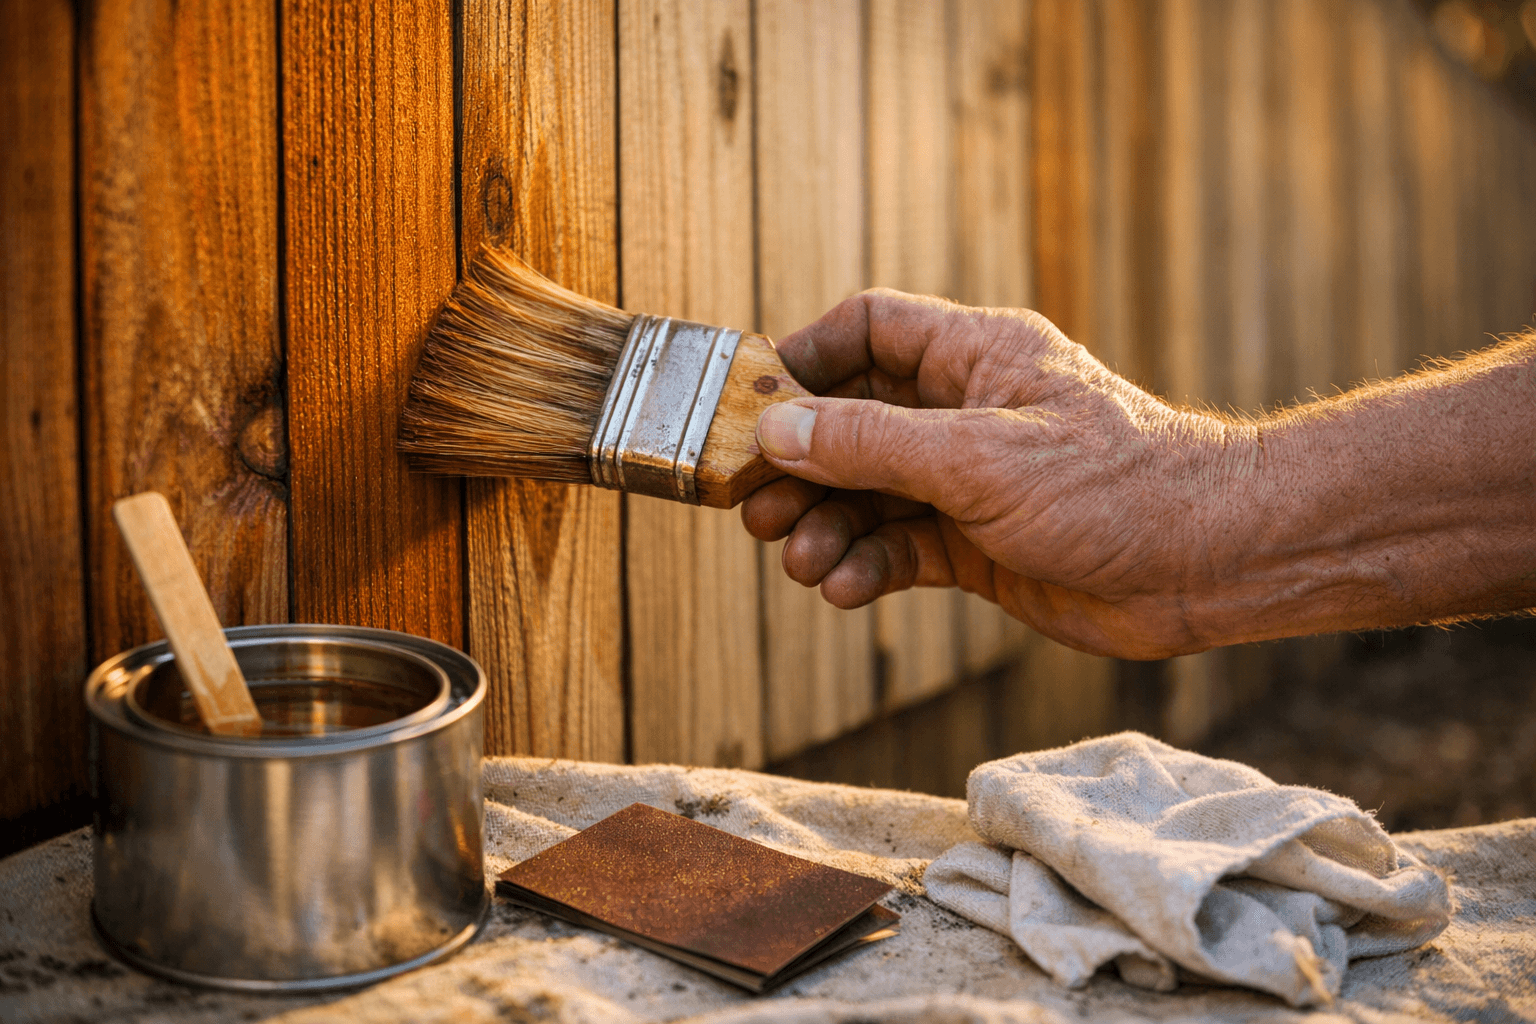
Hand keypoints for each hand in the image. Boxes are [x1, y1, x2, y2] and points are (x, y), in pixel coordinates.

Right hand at [742, 289, 1253, 659]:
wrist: (1208, 567)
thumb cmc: (1117, 486)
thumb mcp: (979, 457)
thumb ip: (872, 444)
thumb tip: (778, 428)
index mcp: (975, 356)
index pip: (868, 330)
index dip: (805, 359)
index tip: (754, 406)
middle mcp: (965, 412)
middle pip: (852, 421)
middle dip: (801, 465)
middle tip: (757, 508)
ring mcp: (969, 480)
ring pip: (868, 493)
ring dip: (826, 526)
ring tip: (802, 562)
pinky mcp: (976, 543)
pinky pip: (898, 547)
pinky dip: (865, 567)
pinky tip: (847, 589)